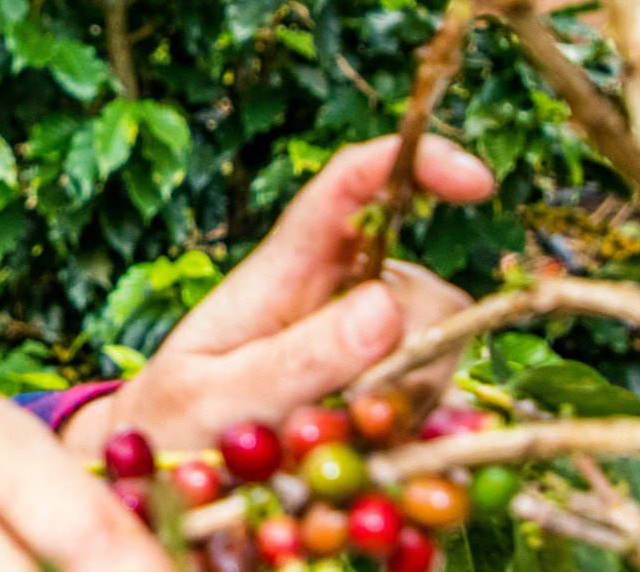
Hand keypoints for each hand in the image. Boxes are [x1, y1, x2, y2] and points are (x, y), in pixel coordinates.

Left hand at [61, 133, 496, 455]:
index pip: (353, 185)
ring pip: (439, 346)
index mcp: (285, 268)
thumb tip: (384, 307)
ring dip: (412, 399)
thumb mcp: (213, 398)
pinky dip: (414, 428)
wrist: (161, 474)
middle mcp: (336, 292)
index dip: (416, 164)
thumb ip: (292, 361)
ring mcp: (365, 341)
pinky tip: (368, 453)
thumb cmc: (174, 421)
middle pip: (425, 290)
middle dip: (421, 349)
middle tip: (365, 413)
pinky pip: (432, 397)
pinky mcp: (381, 388)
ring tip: (343, 439)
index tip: (477, 182)